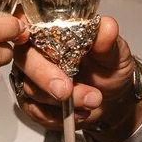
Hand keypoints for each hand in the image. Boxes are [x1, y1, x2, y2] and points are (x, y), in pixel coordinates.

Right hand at [13, 13, 141, 140]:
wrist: (114, 101)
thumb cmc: (109, 70)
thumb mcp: (115, 54)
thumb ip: (108, 42)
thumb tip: (107, 27)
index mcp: (51, 30)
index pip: (28, 24)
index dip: (25, 32)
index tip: (33, 40)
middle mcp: (35, 53)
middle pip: (25, 59)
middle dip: (45, 77)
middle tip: (66, 90)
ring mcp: (31, 79)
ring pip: (31, 89)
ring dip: (61, 101)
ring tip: (92, 100)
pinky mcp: (33, 103)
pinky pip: (36, 112)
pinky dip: (59, 117)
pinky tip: (80, 114)